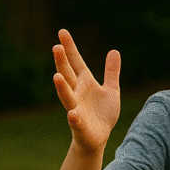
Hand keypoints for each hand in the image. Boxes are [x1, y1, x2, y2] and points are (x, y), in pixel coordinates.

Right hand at [52, 29, 120, 152]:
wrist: (98, 138)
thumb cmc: (102, 113)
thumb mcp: (111, 90)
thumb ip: (111, 72)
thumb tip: (114, 50)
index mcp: (85, 83)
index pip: (76, 62)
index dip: (70, 48)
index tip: (62, 32)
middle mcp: (77, 93)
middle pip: (68, 75)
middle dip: (62, 62)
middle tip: (56, 47)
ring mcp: (76, 108)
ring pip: (67, 97)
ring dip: (62, 88)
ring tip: (56, 77)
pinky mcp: (80, 125)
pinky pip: (76, 121)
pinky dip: (74, 117)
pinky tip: (73, 113)